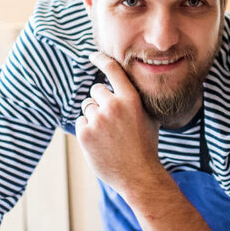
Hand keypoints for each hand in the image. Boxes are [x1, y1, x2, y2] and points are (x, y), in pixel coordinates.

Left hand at [76, 52, 161, 192]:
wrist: (138, 174)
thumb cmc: (145, 144)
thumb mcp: (148, 116)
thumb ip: (134, 98)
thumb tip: (123, 83)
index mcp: (131, 98)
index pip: (113, 70)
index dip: (101, 59)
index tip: (93, 56)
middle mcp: (113, 105)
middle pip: (96, 90)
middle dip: (100, 101)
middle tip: (112, 120)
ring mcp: (97, 119)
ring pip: (87, 107)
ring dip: (94, 117)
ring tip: (108, 134)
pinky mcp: (85, 133)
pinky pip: (81, 122)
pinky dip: (88, 130)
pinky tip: (101, 142)